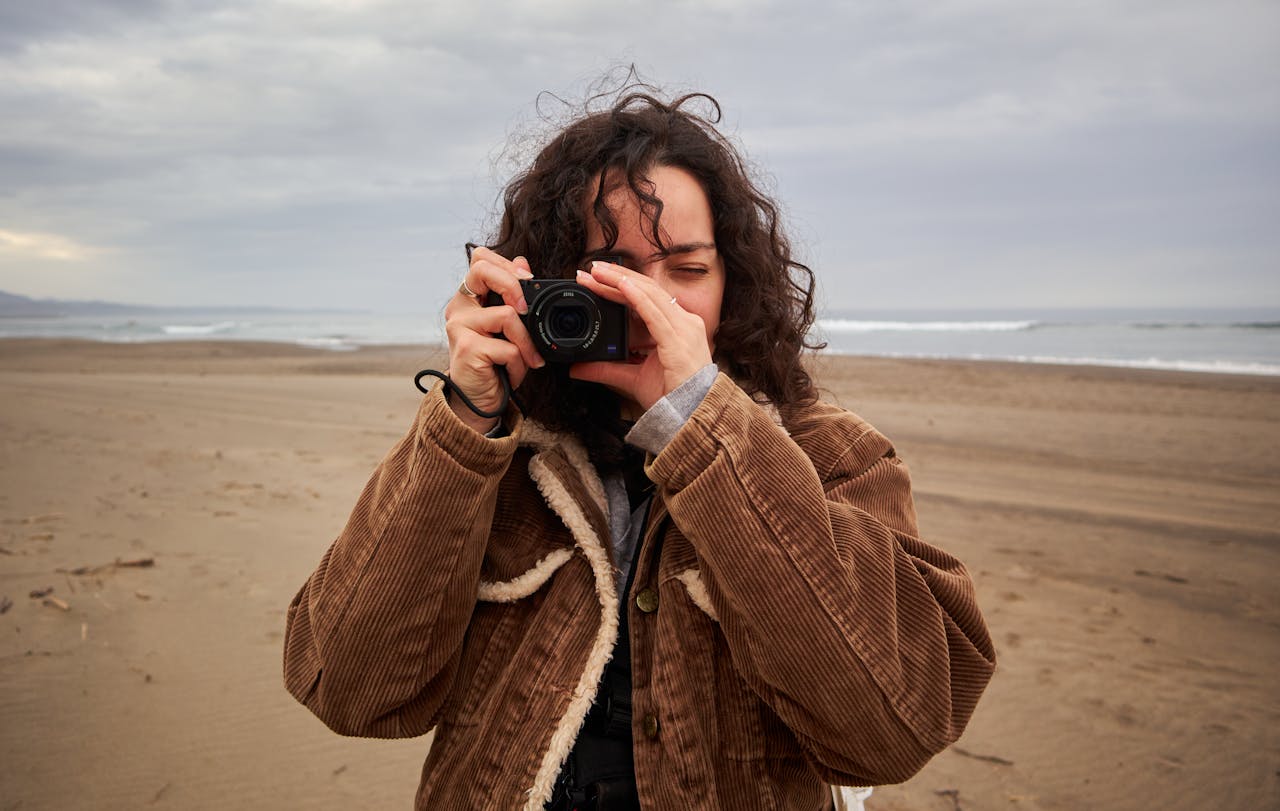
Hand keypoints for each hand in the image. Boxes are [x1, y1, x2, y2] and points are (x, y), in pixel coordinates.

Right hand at [443, 247, 544, 431]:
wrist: (479, 401)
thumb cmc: (496, 364)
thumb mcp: (510, 327)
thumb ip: (513, 294)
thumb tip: (522, 261)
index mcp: (470, 297)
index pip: (480, 258)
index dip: (506, 264)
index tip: (528, 281)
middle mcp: (459, 307)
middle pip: (482, 269)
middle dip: (514, 285)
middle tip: (528, 309)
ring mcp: (459, 327)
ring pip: (507, 315)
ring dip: (527, 342)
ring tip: (528, 359)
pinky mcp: (466, 348)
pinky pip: (508, 347)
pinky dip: (519, 363)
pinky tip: (512, 372)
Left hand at [570, 261, 712, 412]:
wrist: (690, 417)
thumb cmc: (671, 397)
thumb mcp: (631, 378)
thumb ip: (606, 369)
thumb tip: (577, 368)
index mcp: (676, 327)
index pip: (646, 297)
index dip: (621, 285)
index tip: (597, 280)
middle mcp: (684, 322)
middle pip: (647, 290)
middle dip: (617, 277)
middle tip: (589, 269)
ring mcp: (684, 329)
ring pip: (649, 295)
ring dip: (620, 281)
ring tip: (597, 273)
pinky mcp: (679, 340)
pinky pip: (655, 313)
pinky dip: (637, 297)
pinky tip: (621, 285)